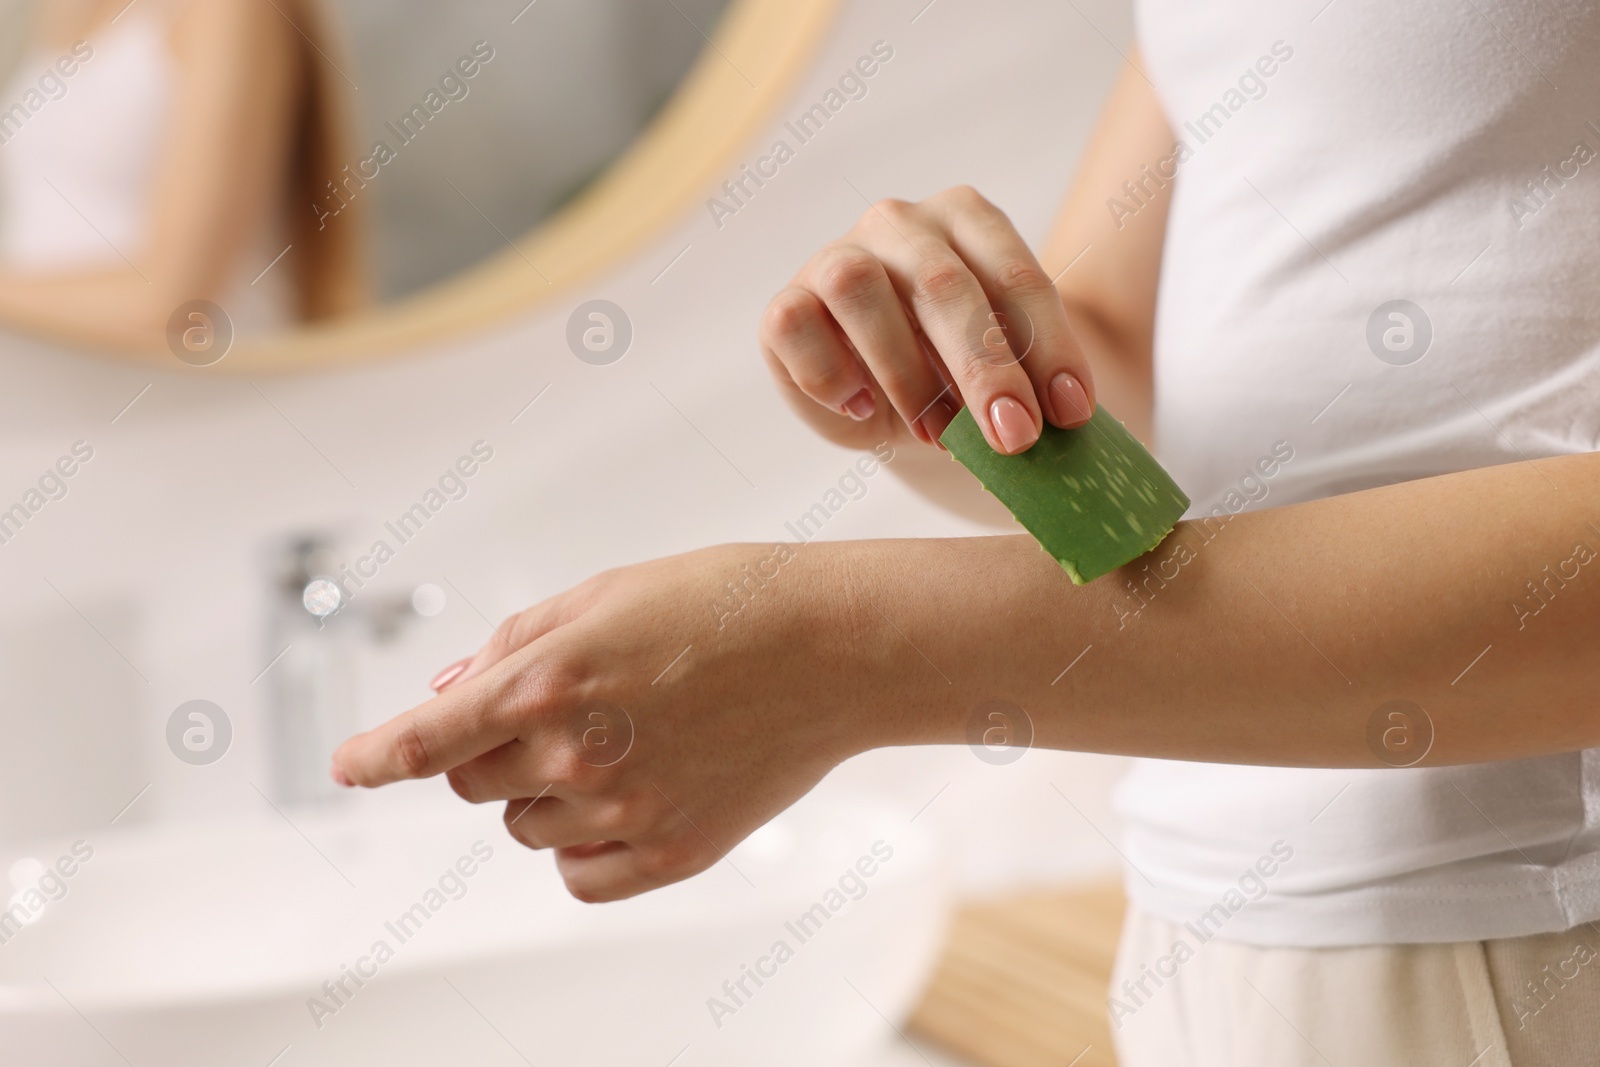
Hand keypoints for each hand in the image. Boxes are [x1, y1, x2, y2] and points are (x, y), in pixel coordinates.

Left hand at [329, 544, 879, 901]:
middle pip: (473, 783)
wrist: (835, 648)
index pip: (428, 737)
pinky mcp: (672, 852)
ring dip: (540, 792)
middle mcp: (577, 753)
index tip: (351, 765)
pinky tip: (616, 804)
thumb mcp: (607, 593)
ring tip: (616, 741)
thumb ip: (517, 642)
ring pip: (526, 827)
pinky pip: (581, 877)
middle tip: (556, 712)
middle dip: (491, 749)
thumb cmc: (730, 603)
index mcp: (551, 678)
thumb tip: (455, 688)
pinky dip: (579, 847)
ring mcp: (625, 811)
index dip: (377, 755)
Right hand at [758, 185, 1095, 454]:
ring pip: (858, 288)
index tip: (1071, 414)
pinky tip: (864, 409)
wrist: (895, 396)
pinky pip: (793, 323)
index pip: (1015, 275)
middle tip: (1014, 436)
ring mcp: (835, 256)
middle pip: (942, 283)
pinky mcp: (786, 303)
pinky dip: (830, 373)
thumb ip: (1027, 381)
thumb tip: (1042, 423)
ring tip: (938, 434)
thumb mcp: (1008, 371)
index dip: (1048, 346)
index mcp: (968, 218)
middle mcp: (900, 223)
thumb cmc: (962, 374)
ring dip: (906, 372)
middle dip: (984, 368)